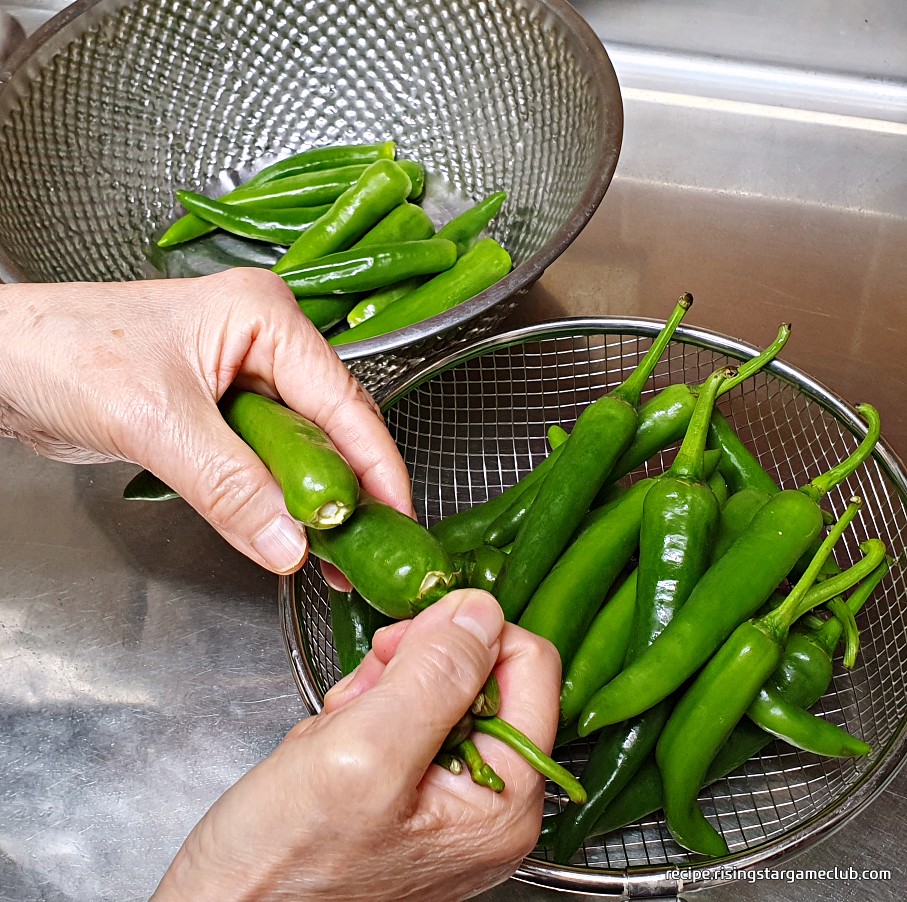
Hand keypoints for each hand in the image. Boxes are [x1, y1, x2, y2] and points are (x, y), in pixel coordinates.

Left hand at [0, 268, 411, 571]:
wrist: (2, 363)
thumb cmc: (65, 352)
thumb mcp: (158, 420)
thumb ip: (230, 486)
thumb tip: (290, 542)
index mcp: (265, 317)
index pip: (341, 399)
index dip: (374, 464)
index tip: (396, 516)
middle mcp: (264, 345)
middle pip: (330, 427)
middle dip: (347, 491)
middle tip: (367, 547)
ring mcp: (244, 381)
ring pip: (299, 452)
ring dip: (311, 504)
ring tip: (333, 555)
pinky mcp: (221, 416)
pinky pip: (264, 465)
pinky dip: (275, 502)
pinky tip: (286, 535)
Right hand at [152, 590, 560, 900]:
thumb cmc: (281, 869)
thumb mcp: (362, 754)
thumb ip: (433, 675)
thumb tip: (482, 610)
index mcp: (505, 798)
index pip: (528, 664)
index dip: (468, 634)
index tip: (412, 639)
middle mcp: (488, 801)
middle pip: (478, 673)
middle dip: (411, 669)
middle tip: (362, 701)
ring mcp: (447, 800)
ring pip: (432, 689)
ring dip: (376, 694)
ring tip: (333, 736)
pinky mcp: (409, 795)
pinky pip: (398, 719)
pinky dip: (358, 718)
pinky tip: (326, 750)